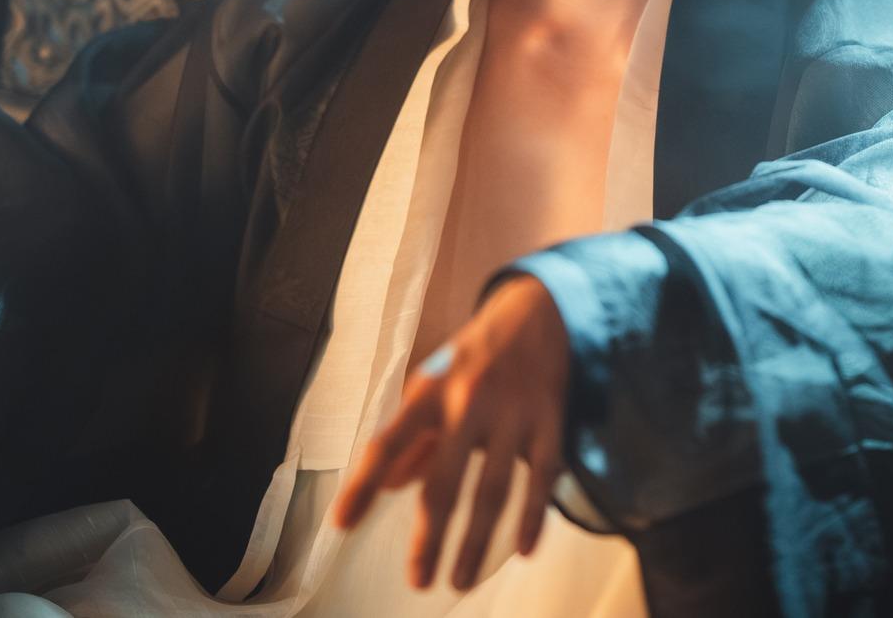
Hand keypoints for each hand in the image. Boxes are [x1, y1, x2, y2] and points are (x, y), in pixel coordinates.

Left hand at [331, 274, 569, 590]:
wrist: (540, 310)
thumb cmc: (474, 356)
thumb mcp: (433, 383)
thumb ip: (414, 435)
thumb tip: (387, 487)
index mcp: (432, 390)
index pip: (389, 442)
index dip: (363, 484)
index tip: (342, 525)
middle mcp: (470, 400)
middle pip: (445, 480)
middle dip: (430, 536)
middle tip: (418, 581)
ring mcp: (514, 411)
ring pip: (494, 488)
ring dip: (477, 540)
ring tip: (460, 579)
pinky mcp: (550, 418)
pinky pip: (542, 476)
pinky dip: (533, 516)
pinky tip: (523, 551)